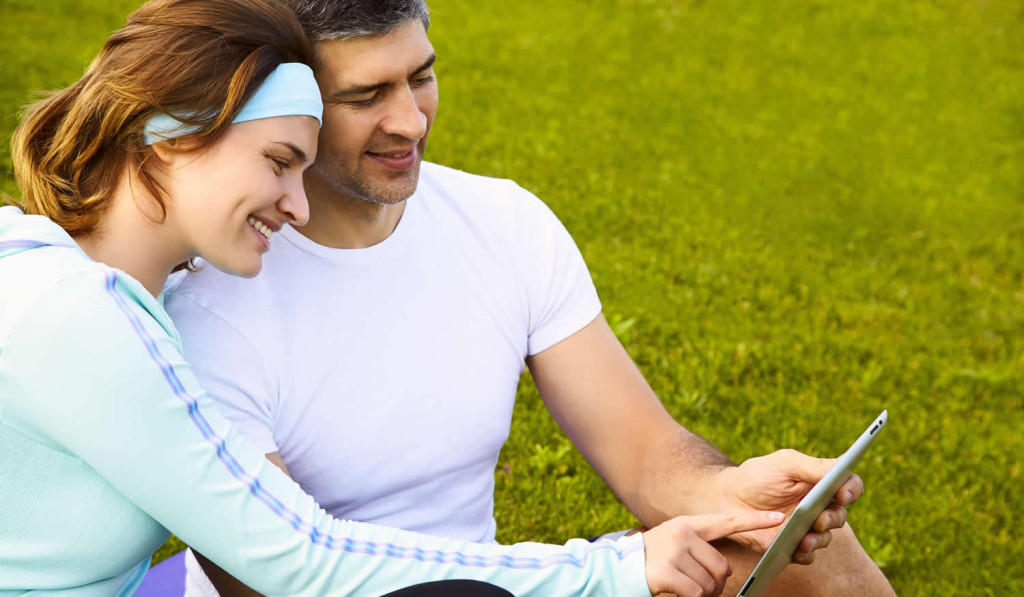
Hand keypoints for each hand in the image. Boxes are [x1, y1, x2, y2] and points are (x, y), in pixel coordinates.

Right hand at [643, 511, 783, 596]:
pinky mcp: (667, 571)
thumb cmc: (654, 560)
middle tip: (700, 586)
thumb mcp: (675, 543)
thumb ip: (699, 547)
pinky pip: (696, 593)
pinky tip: (677, 592)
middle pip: (723, 567)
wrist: (619, 567)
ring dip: (703, 594)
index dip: (754, 521)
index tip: (779, 519)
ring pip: (711, 584)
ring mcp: (674, 551)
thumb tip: (726, 572)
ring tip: (685, 588)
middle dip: (717, 584)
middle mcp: (682, 533)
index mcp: (688, 524)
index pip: (727, 521)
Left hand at [715, 449, 864, 563]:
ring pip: (826, 537)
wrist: (728, 498)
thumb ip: (813, 466)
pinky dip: (806, 552)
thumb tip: (843, 466)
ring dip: (820, 538)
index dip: (852, 490)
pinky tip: (797, 548)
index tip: (843, 494)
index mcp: (820, 483)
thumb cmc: (757, 476)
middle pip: (840, 515)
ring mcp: (807, 527)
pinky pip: (808, 555)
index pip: (848, 486)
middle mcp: (818, 506)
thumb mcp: (784, 463)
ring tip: (806, 537)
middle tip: (819, 518)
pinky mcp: (793, 545)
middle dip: (832, 518)